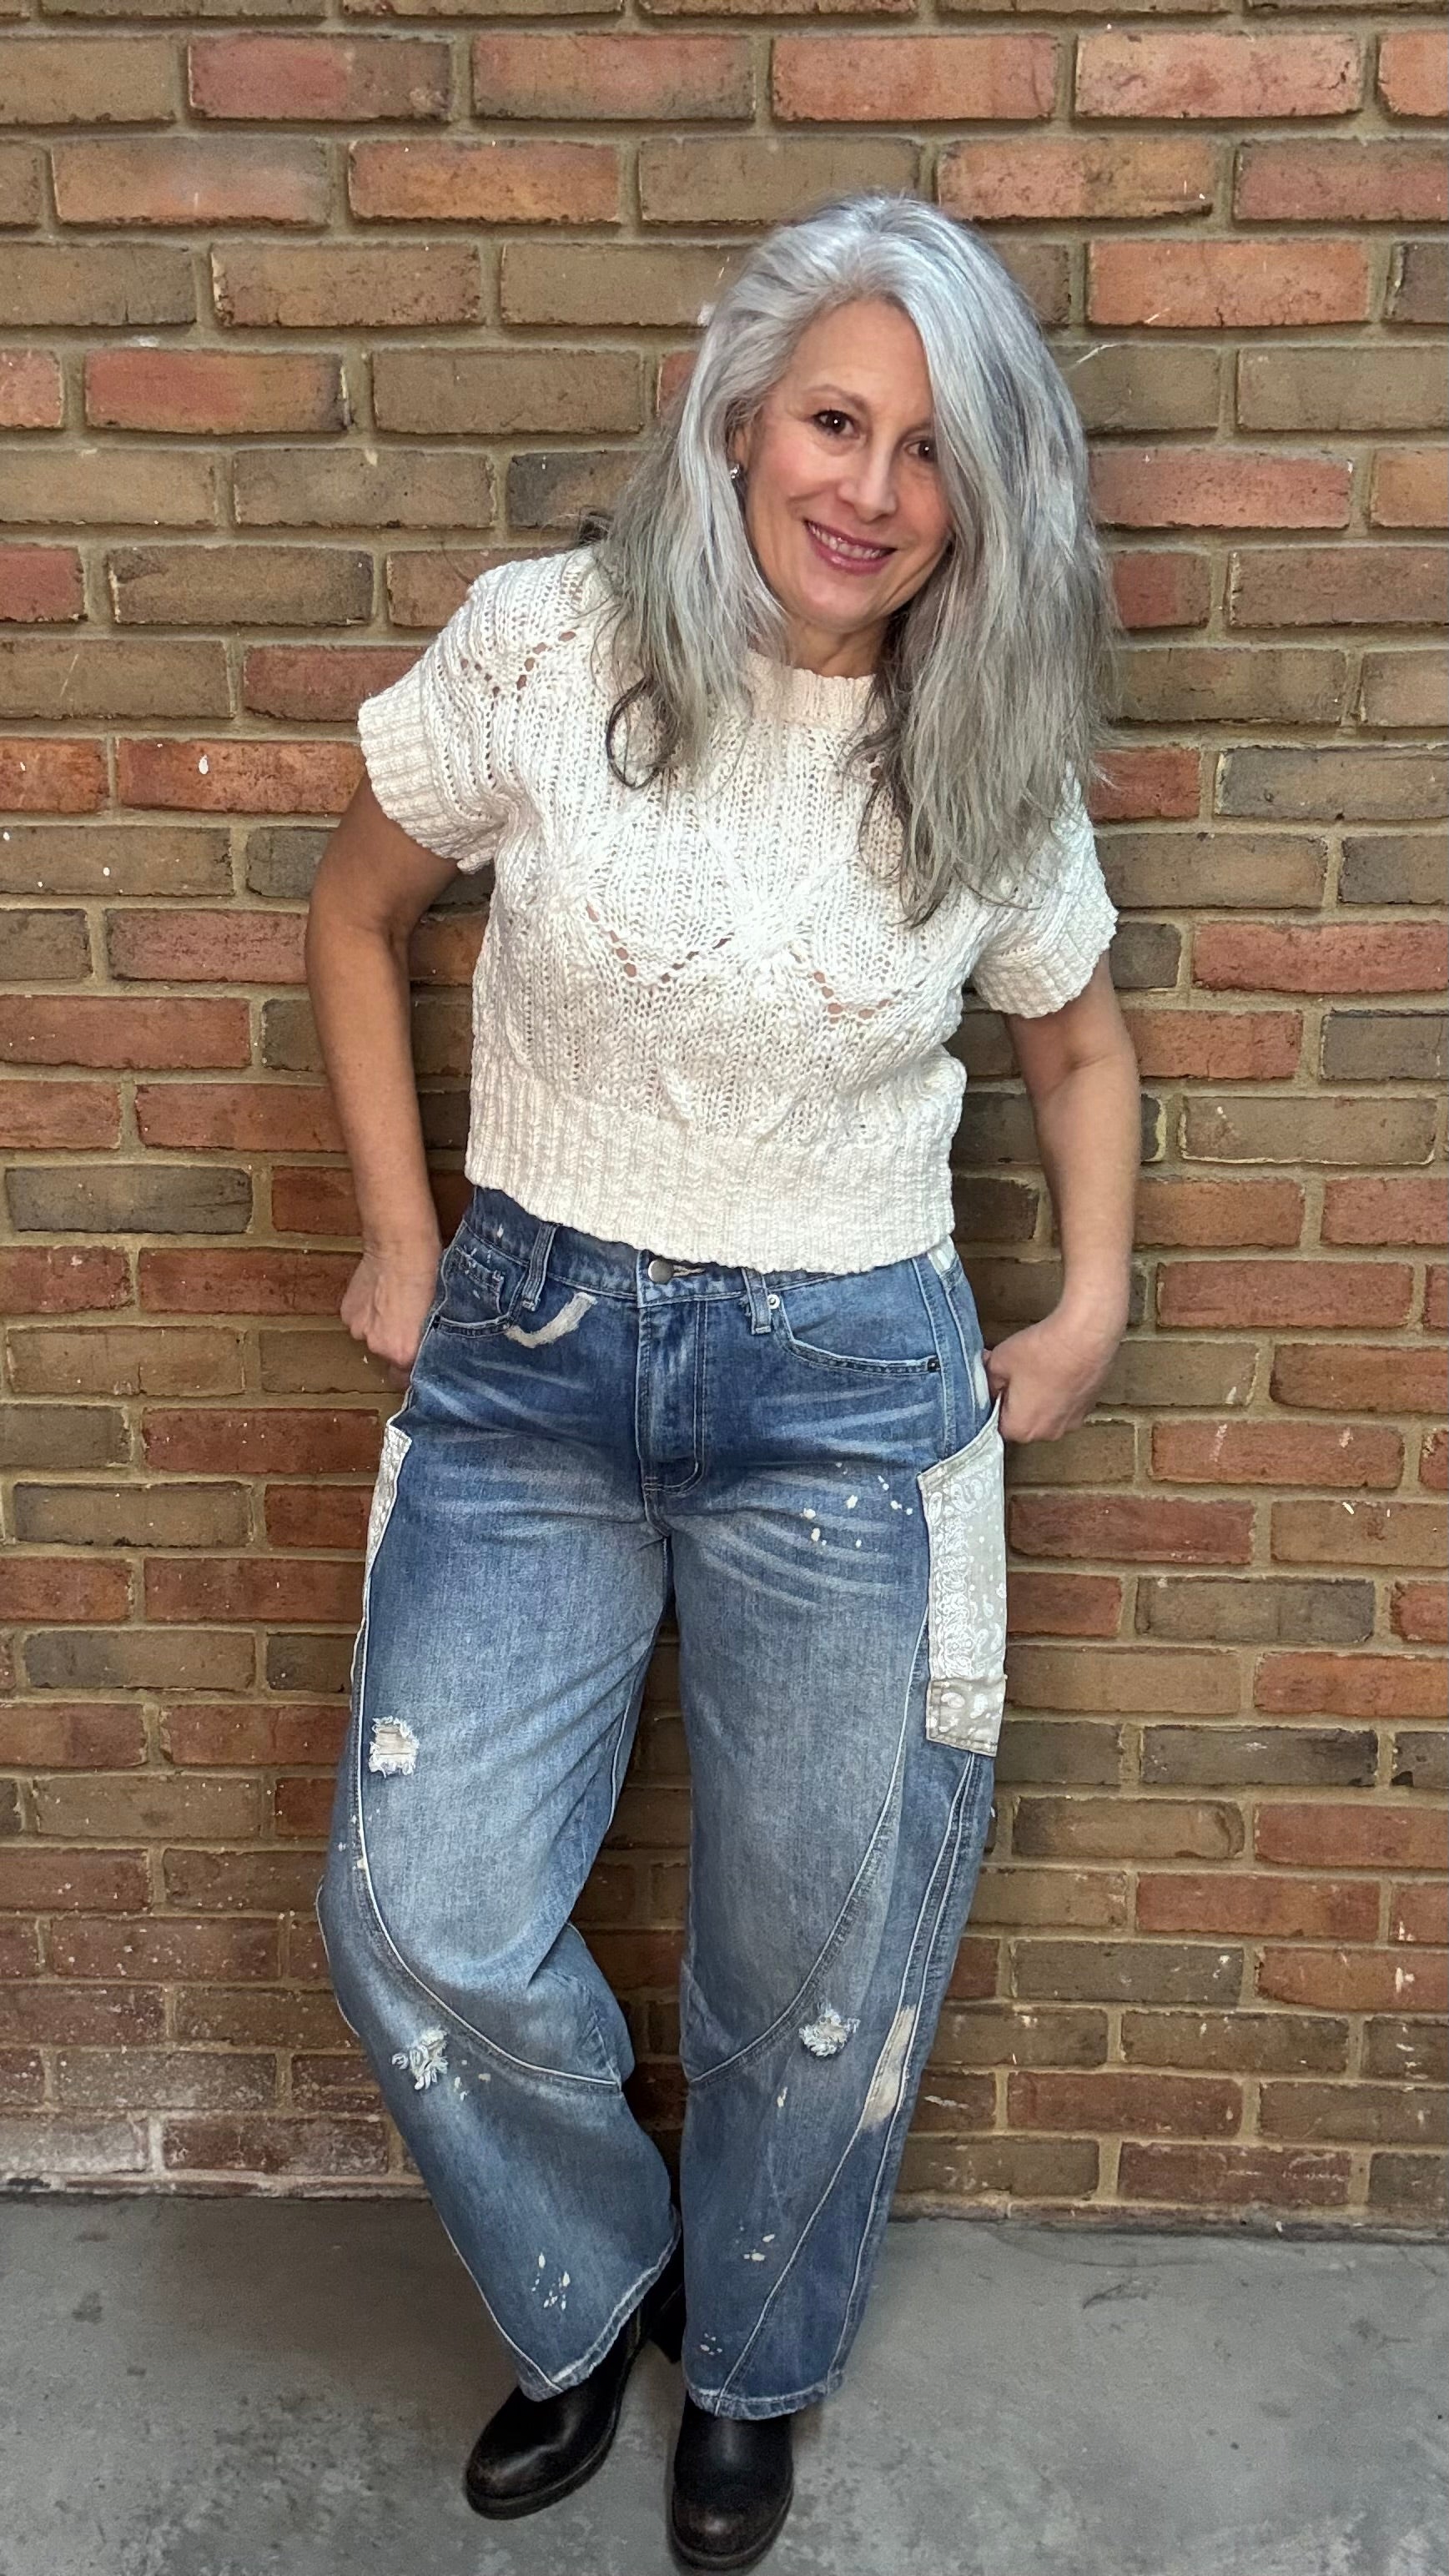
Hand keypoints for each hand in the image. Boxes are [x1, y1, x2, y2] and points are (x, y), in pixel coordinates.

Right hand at [340, 1243, 441, 1388]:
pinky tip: (380, 1295)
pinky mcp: (347, 1312)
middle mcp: (378, 1348)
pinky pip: (360, 1321)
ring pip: (372, 1338)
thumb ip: (429, 1342)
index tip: (418, 1358)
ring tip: (394, 1304)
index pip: (405, 1380)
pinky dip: (368, 1313)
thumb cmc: (429, 1276)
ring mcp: (359, 1330)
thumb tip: (429, 1352)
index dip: (413, 1368)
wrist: (401, 1246)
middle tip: (410, 1322)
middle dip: (397, 1344)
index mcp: (404, 1354)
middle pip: (387, 1357)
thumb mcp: (440, 1317)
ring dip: (380, 1328)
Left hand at [983, 1301, 1122, 1444]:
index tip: (996, 1384)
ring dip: (1039, 1399)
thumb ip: (986, 1379)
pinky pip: (1065, 1406)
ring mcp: (1071, 1423)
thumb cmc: (1041, 1351)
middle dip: (1016, 1402)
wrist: (1085, 1337)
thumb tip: (986, 1383)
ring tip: (1039, 1371)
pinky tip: (1057, 1371)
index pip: (997, 1425)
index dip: (994, 1403)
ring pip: (1045, 1414)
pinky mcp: (1088, 1408)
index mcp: (1021, 1429)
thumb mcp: (998, 1361)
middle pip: (1022, 1422)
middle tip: (1015, 1375)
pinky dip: (1059, 1393)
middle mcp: (1047, 1434)